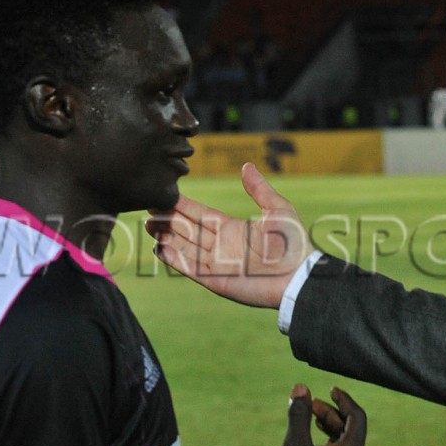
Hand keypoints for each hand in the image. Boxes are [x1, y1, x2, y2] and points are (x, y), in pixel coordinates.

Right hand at [146, 162, 309, 308]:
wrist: (298, 275)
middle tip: (147, 206)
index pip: (199, 214)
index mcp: (231, 227)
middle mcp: (219, 244)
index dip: (182, 206)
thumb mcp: (277, 209)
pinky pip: (189, 267)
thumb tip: (247, 166)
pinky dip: (174, 258)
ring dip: (165, 236)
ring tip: (147, 225)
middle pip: (186, 229)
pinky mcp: (214, 279)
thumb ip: (259, 189)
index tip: (164, 194)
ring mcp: (215, 263)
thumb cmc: (293, 243)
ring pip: (183, 246)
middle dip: (167, 219)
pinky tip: (159, 248)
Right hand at [256, 384, 367, 445]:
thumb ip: (300, 415)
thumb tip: (300, 387)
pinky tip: (311, 443)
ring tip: (309, 419)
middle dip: (331, 413)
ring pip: (346, 445)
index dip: (344, 399)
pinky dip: (329, 445)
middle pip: (351, 430)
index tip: (330, 388)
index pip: (357, 418)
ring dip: (329, 428)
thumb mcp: (294, 445)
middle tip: (310, 404)